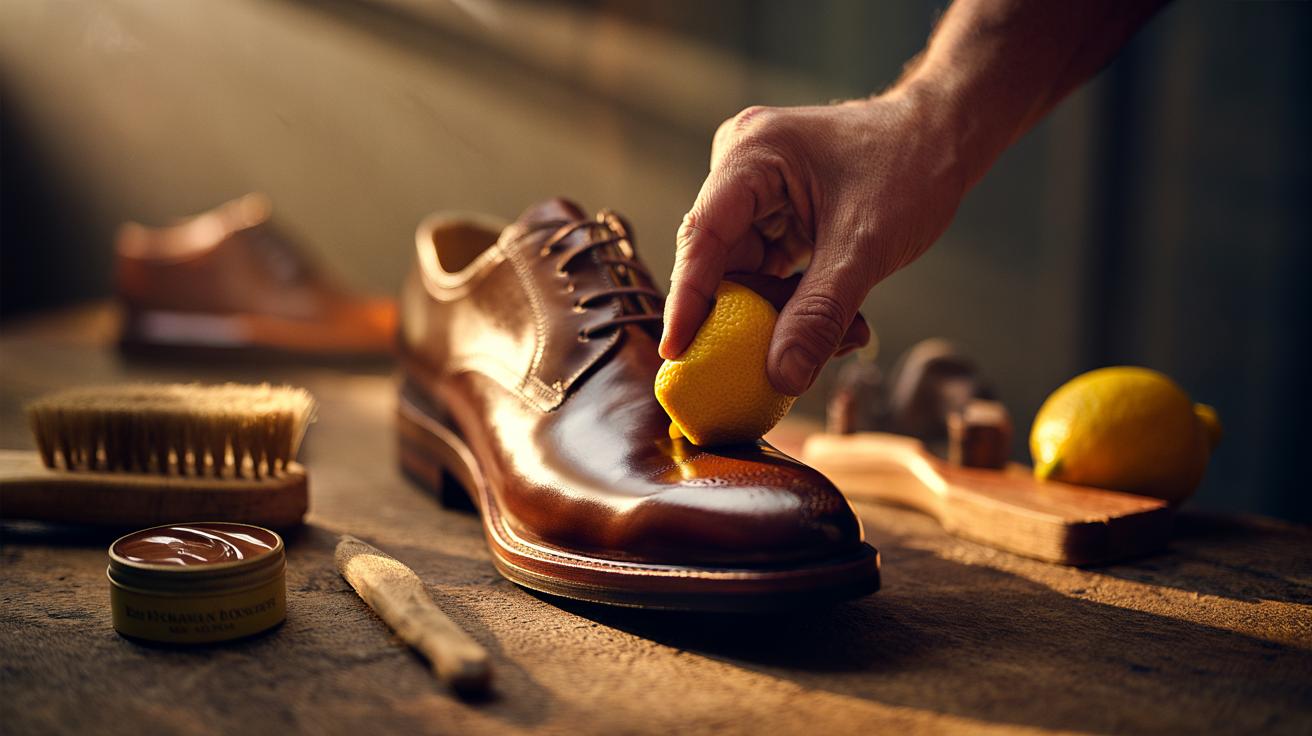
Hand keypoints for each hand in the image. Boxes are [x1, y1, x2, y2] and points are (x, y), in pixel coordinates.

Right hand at [660, 89, 967, 395]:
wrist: (944, 138)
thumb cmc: (910, 168)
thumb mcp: (865, 247)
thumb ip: (820, 313)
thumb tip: (781, 378)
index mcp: (751, 154)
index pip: (703, 236)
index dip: (686, 299)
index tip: (675, 352)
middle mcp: (740, 166)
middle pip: (719, 259)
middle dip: (747, 316)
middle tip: (767, 370)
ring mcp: (754, 190)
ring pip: (745, 272)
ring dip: (780, 313)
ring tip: (839, 336)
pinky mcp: (772, 212)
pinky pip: (767, 270)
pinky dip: (795, 301)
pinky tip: (839, 320)